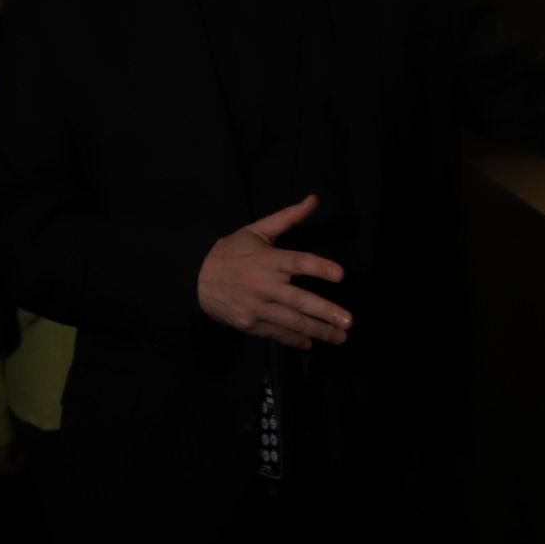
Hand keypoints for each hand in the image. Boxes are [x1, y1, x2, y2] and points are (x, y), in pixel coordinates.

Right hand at [197, 194, 351, 350]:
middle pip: (300, 300)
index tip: (341, 275)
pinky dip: (295, 340)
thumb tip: (313, 200)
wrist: (196, 278)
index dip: (320, 268)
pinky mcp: (249, 323)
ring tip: (339, 337)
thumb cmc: (231, 252)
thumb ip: (288, 217)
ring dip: (318, 331)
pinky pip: (277, 334)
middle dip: (326, 312)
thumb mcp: (257, 231)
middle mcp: (264, 285)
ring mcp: (256, 307)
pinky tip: (311, 343)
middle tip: (348, 321)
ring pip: (292, 322)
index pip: (299, 262)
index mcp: (269, 259)